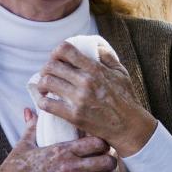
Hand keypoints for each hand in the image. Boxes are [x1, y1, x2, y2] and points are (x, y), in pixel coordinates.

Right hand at [0, 109, 117, 171]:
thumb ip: (32, 127)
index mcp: (62, 150)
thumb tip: (29, 110)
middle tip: (105, 164)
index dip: (103, 144)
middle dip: (109, 162)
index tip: (101, 148)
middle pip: (107, 161)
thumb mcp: (23, 145)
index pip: (97, 142)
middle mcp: (70, 166)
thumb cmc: (14, 170)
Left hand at [35, 42, 156, 156]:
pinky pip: (47, 104)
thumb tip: (95, 44)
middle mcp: (86, 82)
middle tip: (48, 73)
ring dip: (42, 83)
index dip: (56, 52)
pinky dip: (42, 100)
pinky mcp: (74, 116)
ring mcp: (79, 99)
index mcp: (95, 69)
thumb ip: (107, 56)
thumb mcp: (121, 73)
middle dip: (47, 68)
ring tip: (44, 86)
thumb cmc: (126, 99)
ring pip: (47, 82)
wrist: (129, 127)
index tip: (57, 58)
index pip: (66, 50)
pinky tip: (44, 100)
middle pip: (52, 66)